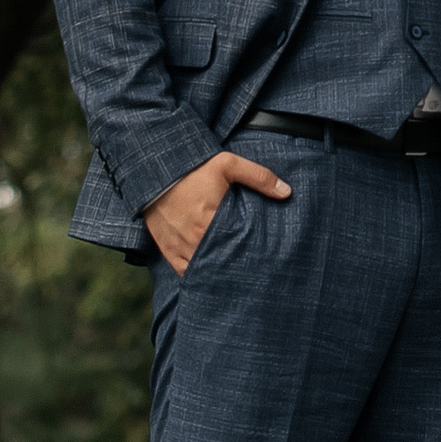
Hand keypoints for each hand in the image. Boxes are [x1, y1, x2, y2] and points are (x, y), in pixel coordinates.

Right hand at [142, 148, 292, 272]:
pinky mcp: (168, 251)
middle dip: (235, 268)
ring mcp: (179, 248)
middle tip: (253, 271)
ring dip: (217, 273)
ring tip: (234, 275)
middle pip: (220, 264)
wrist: (153, 172)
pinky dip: (198, 276)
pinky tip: (211, 277)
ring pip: (202, 272)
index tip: (262, 259)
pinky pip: (184, 273)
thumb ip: (258, 177)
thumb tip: (287, 192)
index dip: (249, 256)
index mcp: (209, 222)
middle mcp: (193, 240)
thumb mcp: (227, 165)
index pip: (236, 249)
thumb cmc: (192, 169)